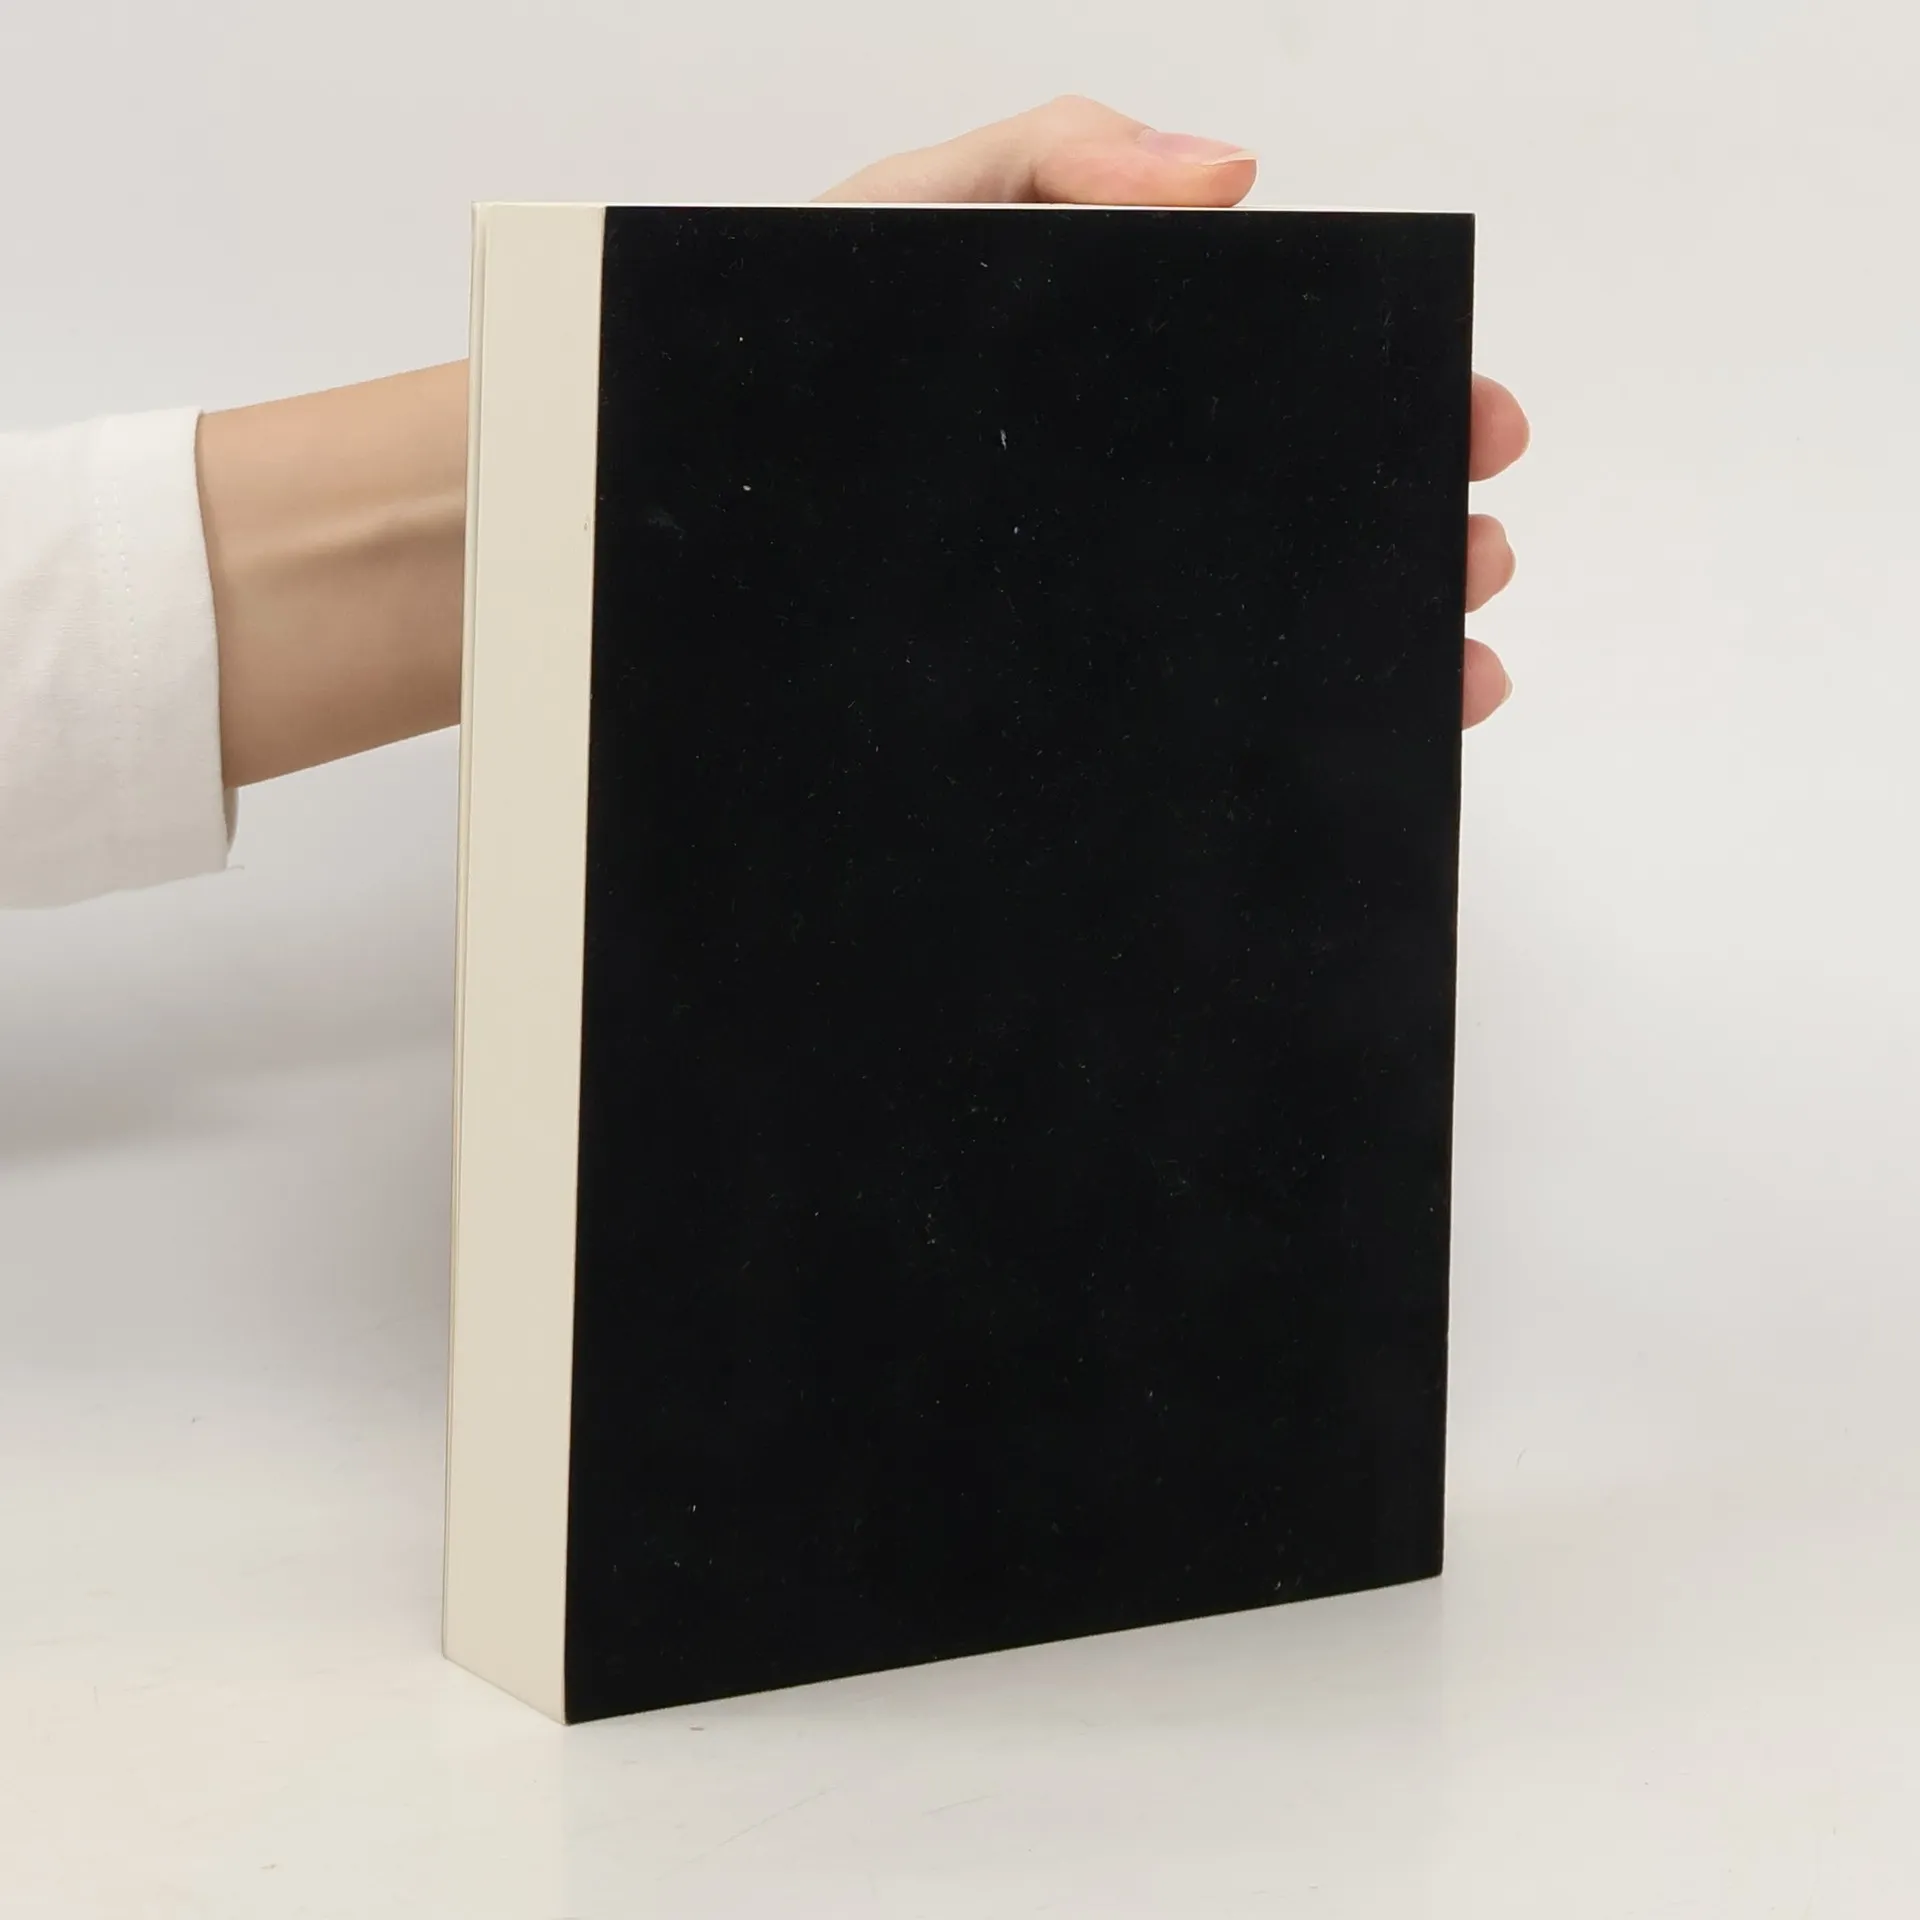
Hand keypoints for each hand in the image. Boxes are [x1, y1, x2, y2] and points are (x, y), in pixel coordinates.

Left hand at [821, 95, 1527, 728]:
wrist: (681, 504)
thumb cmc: (788, 356)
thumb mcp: (920, 218)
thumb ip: (1062, 164)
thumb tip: (1235, 173)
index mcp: (1131, 387)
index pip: (1302, 396)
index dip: (1405, 405)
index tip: (1479, 428)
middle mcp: (1130, 509)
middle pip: (1314, 519)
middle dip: (1420, 534)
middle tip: (1473, 548)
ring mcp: (1097, 613)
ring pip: (1273, 634)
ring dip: (1383, 647)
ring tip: (1450, 664)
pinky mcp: (1052, 702)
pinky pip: (1180, 726)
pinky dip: (1278, 742)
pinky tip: (1347, 750)